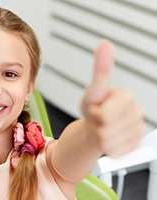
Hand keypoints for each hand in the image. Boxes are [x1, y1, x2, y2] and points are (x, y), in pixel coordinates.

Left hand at [80, 39, 143, 157]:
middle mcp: (136, 113)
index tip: (96, 109)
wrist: (95, 126)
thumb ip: (100, 68)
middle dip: (95, 126)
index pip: (106, 115)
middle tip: (97, 119)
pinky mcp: (135, 145)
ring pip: (109, 143)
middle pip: (106, 130)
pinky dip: (107, 148)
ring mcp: (137, 130)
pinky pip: (115, 152)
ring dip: (100, 138)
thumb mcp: (93, 90)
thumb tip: (104, 43)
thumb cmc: (93, 107)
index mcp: (126, 98)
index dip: (94, 114)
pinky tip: (109, 138)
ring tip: (102, 128)